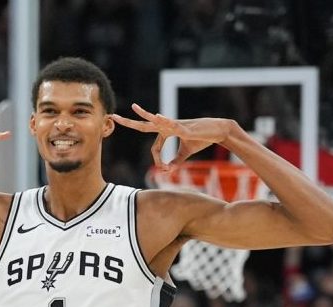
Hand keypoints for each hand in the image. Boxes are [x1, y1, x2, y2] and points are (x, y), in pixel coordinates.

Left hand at [111, 103, 235, 167]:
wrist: (218, 131)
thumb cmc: (202, 139)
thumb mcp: (186, 153)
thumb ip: (176, 161)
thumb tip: (167, 171)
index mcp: (166, 132)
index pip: (154, 148)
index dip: (157, 161)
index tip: (164, 170)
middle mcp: (167, 126)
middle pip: (144, 125)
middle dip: (129, 122)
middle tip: (114, 117)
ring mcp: (175, 124)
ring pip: (156, 120)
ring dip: (145, 115)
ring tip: (134, 108)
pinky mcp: (185, 127)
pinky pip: (173, 125)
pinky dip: (165, 121)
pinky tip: (158, 117)